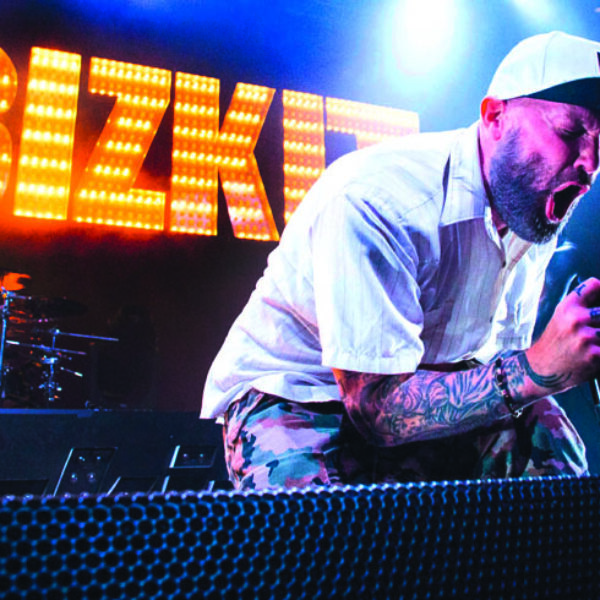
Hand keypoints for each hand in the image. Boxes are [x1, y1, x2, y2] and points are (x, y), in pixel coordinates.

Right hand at [527, 277, 599, 392]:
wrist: (541, 371)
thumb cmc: (555, 344)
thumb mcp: (562, 318)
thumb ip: (583, 306)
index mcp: (567, 307)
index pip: (595, 285)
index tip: (599, 303)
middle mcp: (576, 319)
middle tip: (596, 329)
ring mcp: (586, 337)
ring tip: (594, 343)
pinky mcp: (595, 354)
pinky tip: (595, 353)